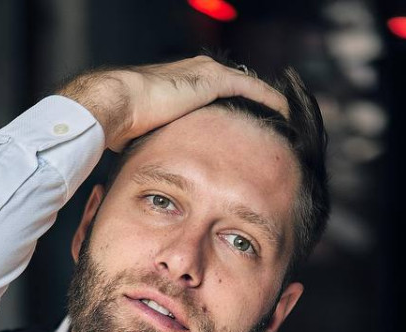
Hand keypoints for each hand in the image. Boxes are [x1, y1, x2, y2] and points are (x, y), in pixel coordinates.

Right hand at [58, 54, 288, 151]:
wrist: (118, 105)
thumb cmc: (124, 127)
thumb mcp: (149, 140)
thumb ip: (162, 150)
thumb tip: (162, 183)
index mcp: (182, 90)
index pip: (218, 100)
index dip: (235, 118)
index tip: (247, 136)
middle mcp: (198, 76)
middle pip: (238, 90)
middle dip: (256, 109)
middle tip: (275, 128)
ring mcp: (207, 74)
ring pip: (249, 88)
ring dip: (267, 103)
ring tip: (287, 121)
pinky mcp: (214, 79)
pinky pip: (253, 89)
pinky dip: (270, 101)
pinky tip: (287, 114)